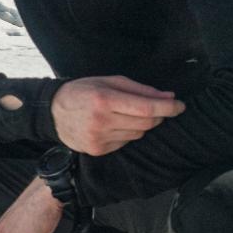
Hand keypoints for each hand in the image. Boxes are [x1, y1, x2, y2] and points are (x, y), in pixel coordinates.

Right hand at [51, 76, 182, 155]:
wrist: (52, 112)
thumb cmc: (83, 91)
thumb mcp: (108, 81)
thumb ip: (139, 89)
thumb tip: (167, 96)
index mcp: (105, 100)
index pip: (146, 109)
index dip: (167, 108)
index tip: (180, 105)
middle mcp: (102, 122)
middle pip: (146, 124)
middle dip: (157, 116)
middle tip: (156, 107)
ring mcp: (99, 139)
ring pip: (138, 134)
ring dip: (140, 125)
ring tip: (124, 114)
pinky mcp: (98, 151)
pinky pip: (125, 143)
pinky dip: (127, 133)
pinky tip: (113, 125)